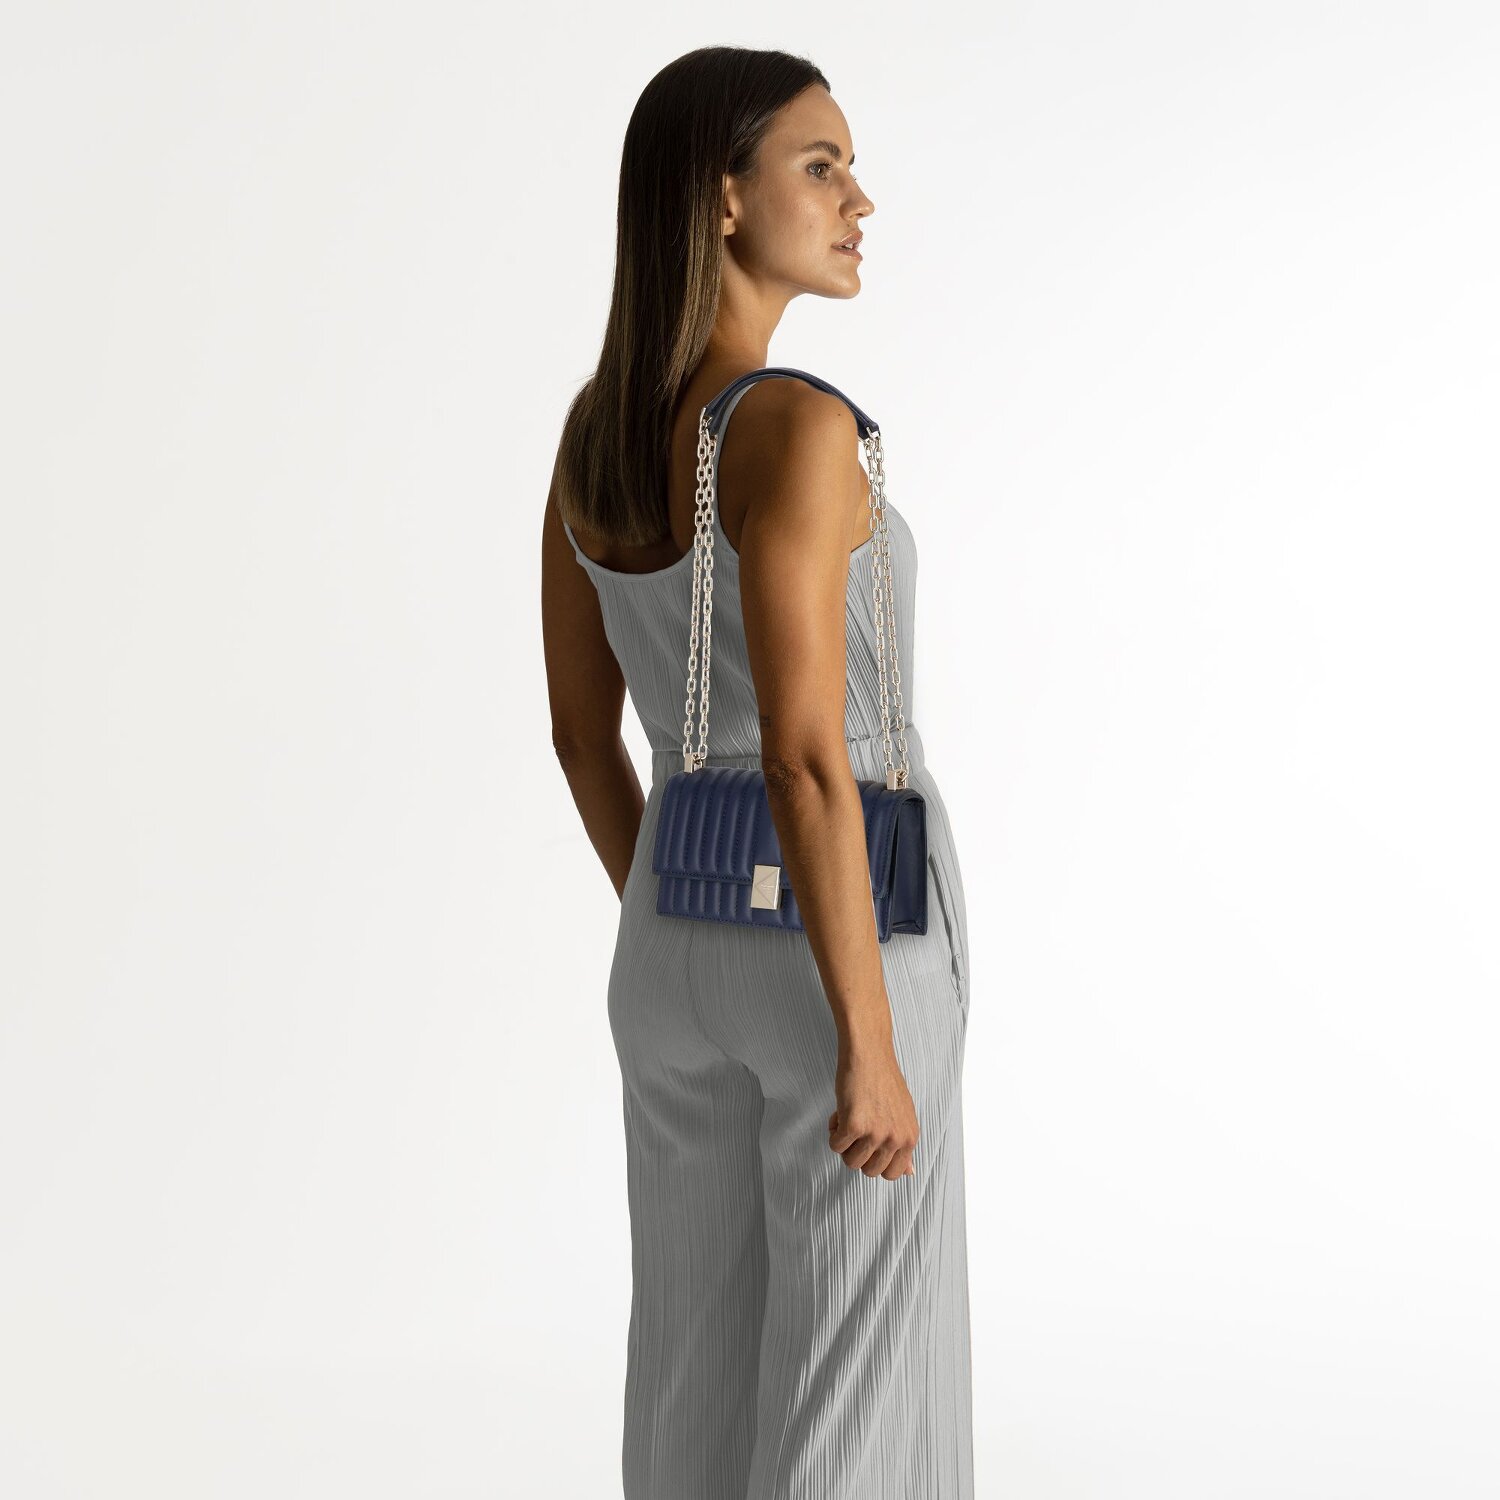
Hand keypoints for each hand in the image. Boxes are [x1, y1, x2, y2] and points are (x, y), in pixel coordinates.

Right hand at [827, 1036, 919, 1180]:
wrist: (868, 1053)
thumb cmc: (882, 1078)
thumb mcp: (903, 1114)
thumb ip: (903, 1144)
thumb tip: (910, 1173)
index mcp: (909, 1137)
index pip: (892, 1174)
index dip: (876, 1161)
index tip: (870, 1144)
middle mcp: (896, 1139)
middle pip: (869, 1172)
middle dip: (858, 1153)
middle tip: (857, 1129)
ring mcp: (876, 1134)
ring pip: (850, 1162)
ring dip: (844, 1142)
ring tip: (849, 1118)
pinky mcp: (855, 1126)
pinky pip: (835, 1146)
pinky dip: (833, 1132)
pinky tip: (840, 1113)